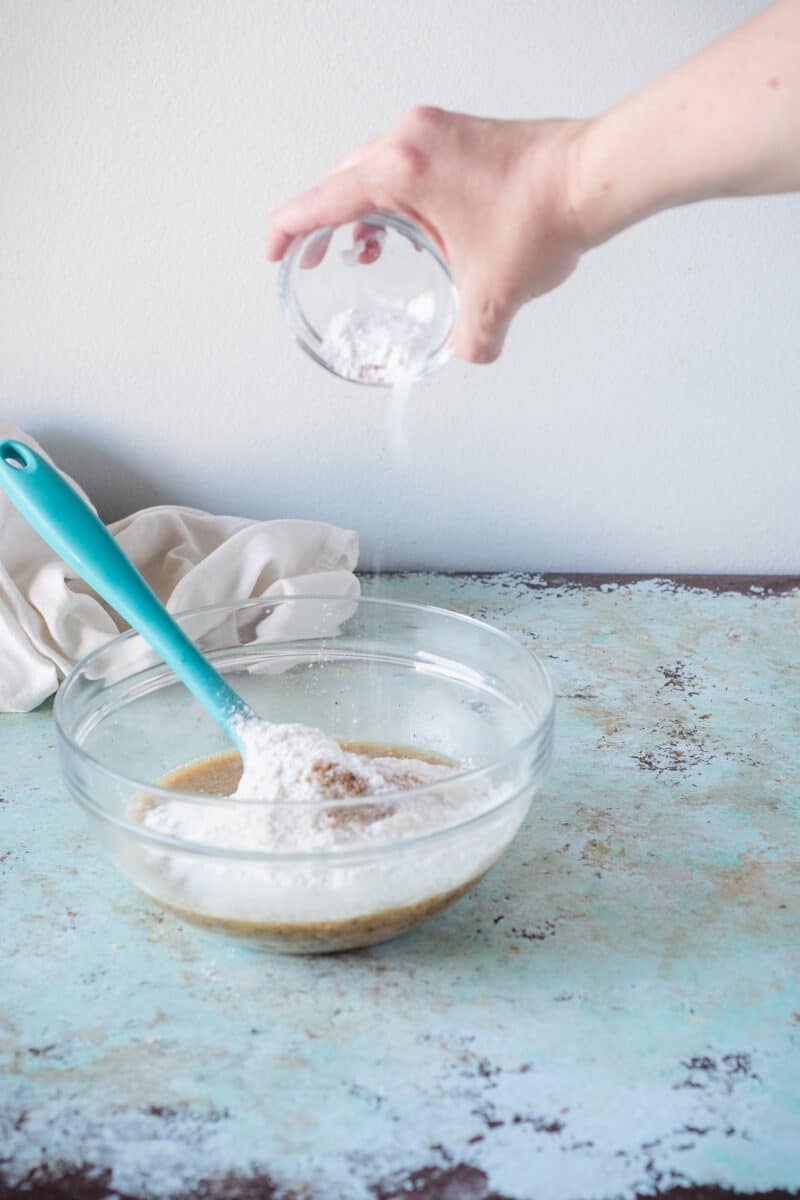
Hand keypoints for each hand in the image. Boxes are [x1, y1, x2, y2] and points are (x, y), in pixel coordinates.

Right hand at [267, 107, 587, 363]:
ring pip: (375, 171)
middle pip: (343, 181)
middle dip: (324, 224)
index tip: (274, 251)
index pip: (323, 201)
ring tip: (363, 252)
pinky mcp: (459, 136)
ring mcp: (436, 132)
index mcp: (400, 171)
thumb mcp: (493, 296)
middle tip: (314, 258)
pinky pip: (408, 165)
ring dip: (363, 212)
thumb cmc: (542, 216)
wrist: (592, 177)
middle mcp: (411, 141)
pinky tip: (413, 231)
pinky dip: (397, 199)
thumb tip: (466, 352)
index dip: (289, 230)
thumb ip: (471, 339)